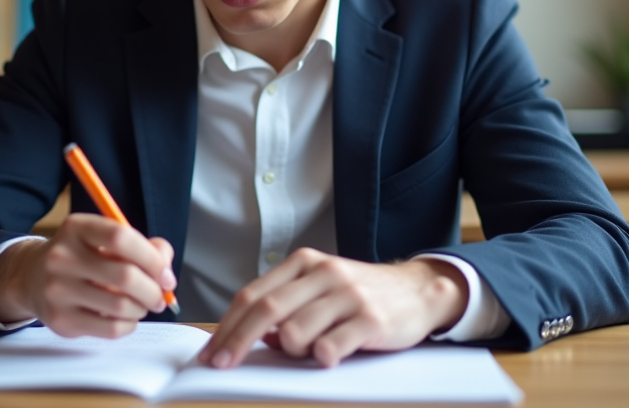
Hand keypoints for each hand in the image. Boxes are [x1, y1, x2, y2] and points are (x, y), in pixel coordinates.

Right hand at [0, 213, 176, 338]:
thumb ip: (142, 245)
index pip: (121, 237)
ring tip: (141, 305)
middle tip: (160, 296)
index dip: (152, 258)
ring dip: (141, 309)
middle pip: (125, 276)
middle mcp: (61, 256)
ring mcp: (57, 290)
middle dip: (153, 290)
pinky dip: (128, 325)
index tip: (166, 274)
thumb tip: (165, 269)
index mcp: (76, 228)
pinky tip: (125, 318)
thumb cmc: (82, 256)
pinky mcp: (59, 320)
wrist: (32, 277)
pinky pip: (109, 329)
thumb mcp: (105, 239)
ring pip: (120, 306)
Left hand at [199, 249, 468, 368]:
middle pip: (266, 311)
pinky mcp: (371, 319)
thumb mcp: (321, 289)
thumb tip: (254, 339)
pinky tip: (330, 355)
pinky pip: (330, 347)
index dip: (227, 326)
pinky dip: (321, 357)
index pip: (253, 295)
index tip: (210, 353)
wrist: (418, 291)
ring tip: (308, 350)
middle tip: (220, 365)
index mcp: (305, 263)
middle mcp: (324, 273)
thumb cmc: (360, 295)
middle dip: (237, 342)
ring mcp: (348, 295)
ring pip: (295, 332)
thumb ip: (288, 307)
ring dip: (290, 350)